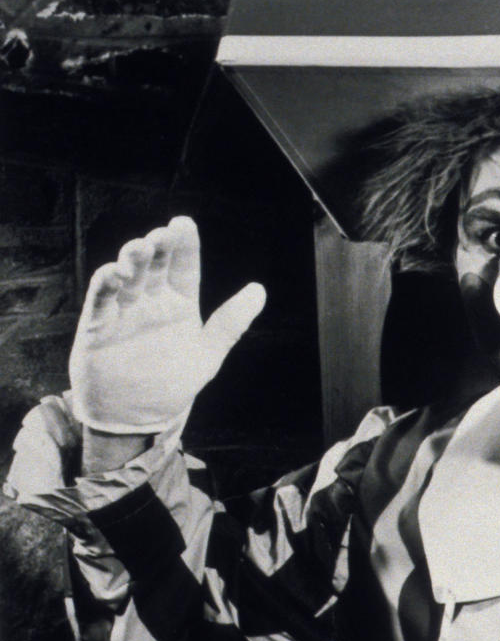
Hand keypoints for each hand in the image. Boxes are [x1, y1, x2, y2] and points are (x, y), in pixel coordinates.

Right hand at [69, 216, 265, 433]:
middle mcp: (151, 302)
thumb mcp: (208, 354)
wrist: (138, 417)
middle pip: (154, 265)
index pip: (184, 266)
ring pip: (127, 277)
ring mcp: (123, 312)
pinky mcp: (97, 328)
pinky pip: (100, 301)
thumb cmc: (173, 384)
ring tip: (139, 249)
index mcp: (180, 303)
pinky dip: (105, 285)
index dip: (184, 244)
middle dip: (157, 247)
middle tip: (161, 234)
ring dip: (131, 260)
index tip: (183, 223)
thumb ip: (231, 323)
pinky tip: (114, 273)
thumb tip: (260, 290)